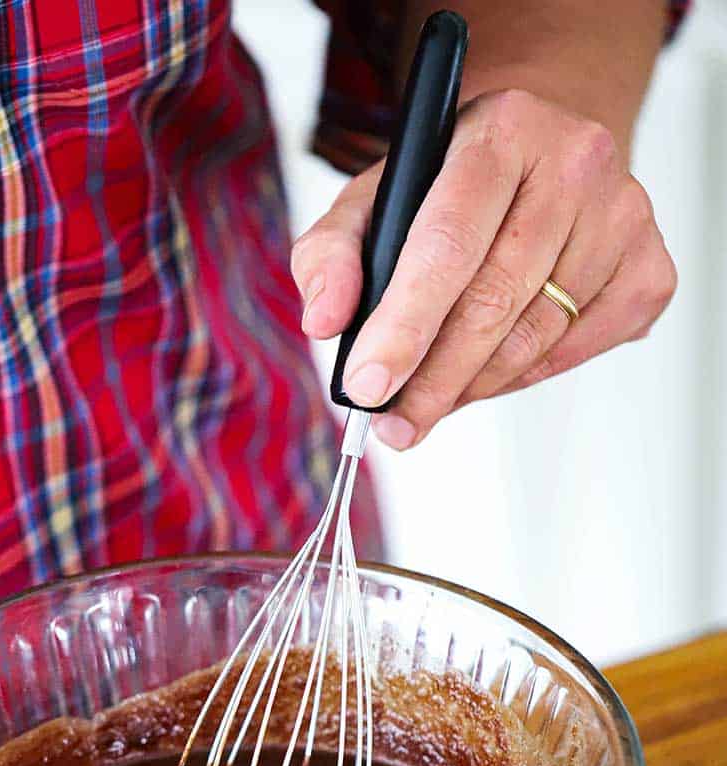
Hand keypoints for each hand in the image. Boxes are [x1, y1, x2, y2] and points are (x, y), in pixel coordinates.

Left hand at [291, 88, 676, 449]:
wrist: (541, 155)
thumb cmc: (449, 186)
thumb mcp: (375, 199)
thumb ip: (331, 254)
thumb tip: (324, 322)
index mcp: (500, 131)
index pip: (448, 243)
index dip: (405, 326)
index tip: (368, 386)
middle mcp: (575, 164)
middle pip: (494, 301)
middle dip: (432, 380)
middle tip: (392, 425)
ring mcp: (623, 217)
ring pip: (534, 337)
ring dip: (470, 387)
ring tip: (426, 407)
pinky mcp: (649, 269)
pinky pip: (574, 351)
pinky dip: (521, 378)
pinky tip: (486, 376)